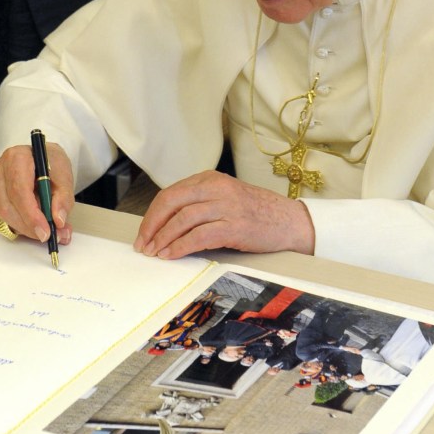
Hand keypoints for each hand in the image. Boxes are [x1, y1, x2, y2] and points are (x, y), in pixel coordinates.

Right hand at [0, 142, 74, 245]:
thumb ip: (63, 198)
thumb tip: (58, 219)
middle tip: (51, 235)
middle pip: (8, 206)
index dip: (31, 215)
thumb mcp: (64, 176)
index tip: (46, 231)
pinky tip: (32, 223)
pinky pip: (1, 219)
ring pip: (3, 216)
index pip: (19, 190)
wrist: (41, 160)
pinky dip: (18, 226)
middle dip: (30, 226)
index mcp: (16, 157)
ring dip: (25, 229)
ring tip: (46, 229)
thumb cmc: (50, 164)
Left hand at [133, 171, 315, 259]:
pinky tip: (172, 254)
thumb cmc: (257, 212)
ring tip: (155, 252)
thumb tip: (166, 226)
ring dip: (163, 238)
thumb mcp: (225, 198)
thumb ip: (200, 204)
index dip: (152, 214)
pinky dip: (181, 246)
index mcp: (210, 179)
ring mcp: (226, 205)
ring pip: (182, 219)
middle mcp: (216, 187)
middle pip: (172, 202)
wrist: (290, 221)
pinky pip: (199, 235)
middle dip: (152, 225)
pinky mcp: (235, 225)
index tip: (144, 232)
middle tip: (143, 244)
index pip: (170, 193)